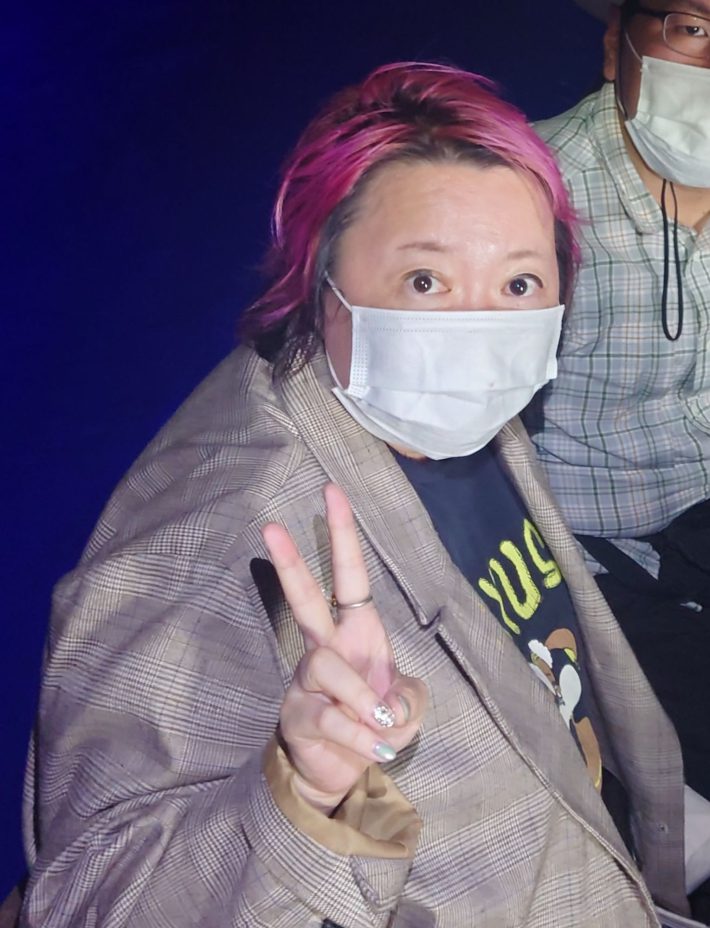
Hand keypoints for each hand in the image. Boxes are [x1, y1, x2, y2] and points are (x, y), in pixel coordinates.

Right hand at [261, 483, 426, 812]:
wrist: (343, 770)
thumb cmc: (376, 723)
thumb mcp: (408, 708)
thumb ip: (408, 698)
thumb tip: (384, 704)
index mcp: (356, 632)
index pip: (348, 575)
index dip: (342, 535)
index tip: (331, 492)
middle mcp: (326, 647)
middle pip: (304, 597)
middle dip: (290, 562)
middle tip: (270, 526)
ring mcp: (307, 681)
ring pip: (328, 668)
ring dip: (360, 698)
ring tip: (379, 725)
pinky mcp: (299, 715)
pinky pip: (332, 720)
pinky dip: (360, 737)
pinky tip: (375, 748)